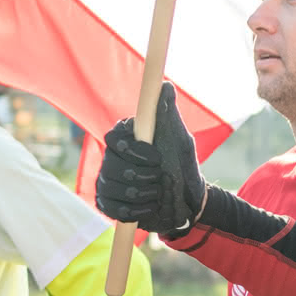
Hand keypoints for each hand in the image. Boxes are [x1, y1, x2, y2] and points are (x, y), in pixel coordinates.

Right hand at [95, 82, 205, 233]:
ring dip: (142, 194)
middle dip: (142, 176)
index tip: (157, 158)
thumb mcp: (179, 139)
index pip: (114, 138)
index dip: (133, 150)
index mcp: (126, 137)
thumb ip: (168, 115)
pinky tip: (149, 207)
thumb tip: (165, 86)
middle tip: (161, 178)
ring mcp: (107, 180)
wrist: (188, 199)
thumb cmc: (182, 164)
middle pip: (111, 165)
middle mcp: (112, 156)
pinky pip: (112, 207)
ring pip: (112, 187)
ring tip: (158, 192)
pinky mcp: (107, 202)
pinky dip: (135, 210)